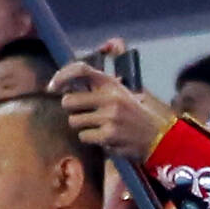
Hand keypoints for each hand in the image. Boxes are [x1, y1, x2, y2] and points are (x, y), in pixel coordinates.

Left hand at [43, 61, 163, 159]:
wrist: (157, 137)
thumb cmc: (133, 114)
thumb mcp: (120, 93)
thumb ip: (97, 88)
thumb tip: (65, 85)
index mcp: (111, 83)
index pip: (80, 69)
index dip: (62, 75)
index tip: (52, 86)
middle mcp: (109, 97)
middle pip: (68, 101)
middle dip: (72, 110)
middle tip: (83, 114)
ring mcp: (109, 116)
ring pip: (74, 121)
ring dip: (82, 126)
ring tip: (99, 127)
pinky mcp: (108, 135)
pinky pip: (84, 136)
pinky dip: (91, 139)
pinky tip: (106, 137)